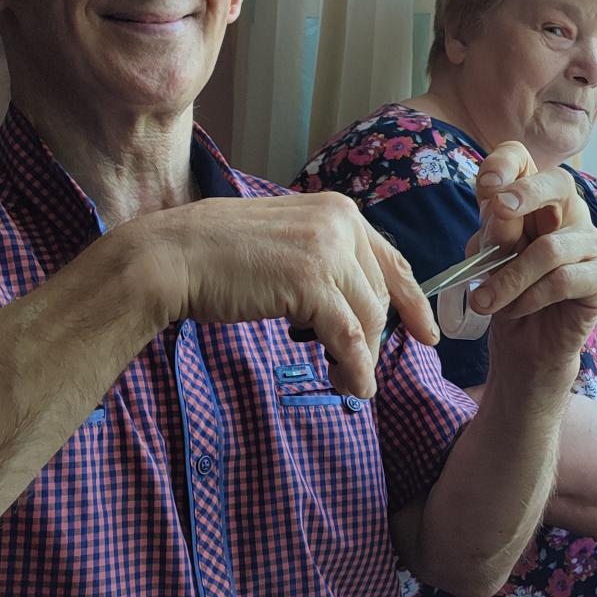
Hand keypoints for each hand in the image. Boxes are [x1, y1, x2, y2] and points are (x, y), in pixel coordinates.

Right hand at [138, 194, 439, 398]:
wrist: (170, 257)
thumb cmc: (216, 255)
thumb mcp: (284, 243)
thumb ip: (321, 260)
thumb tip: (352, 303)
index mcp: (337, 210)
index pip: (391, 260)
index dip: (413, 302)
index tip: (426, 333)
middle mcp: (341, 223)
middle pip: (380, 295)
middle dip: (373, 339)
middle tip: (353, 369)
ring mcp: (328, 251)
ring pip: (370, 319)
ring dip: (362, 358)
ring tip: (342, 382)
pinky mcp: (312, 284)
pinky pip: (350, 338)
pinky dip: (355, 368)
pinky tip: (349, 386)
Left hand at [467, 143, 596, 378]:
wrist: (524, 344)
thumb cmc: (505, 293)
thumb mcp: (486, 259)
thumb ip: (494, 234)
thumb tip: (502, 211)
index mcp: (533, 199)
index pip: (524, 160)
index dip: (505, 164)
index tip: (486, 186)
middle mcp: (568, 212)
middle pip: (559, 182)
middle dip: (526, 193)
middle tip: (498, 209)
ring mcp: (591, 241)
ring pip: (550, 248)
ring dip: (510, 278)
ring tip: (486, 301)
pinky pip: (564, 280)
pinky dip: (531, 297)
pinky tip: (516, 310)